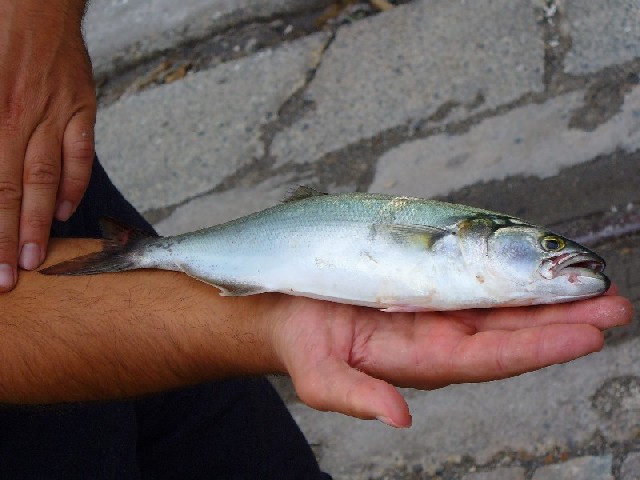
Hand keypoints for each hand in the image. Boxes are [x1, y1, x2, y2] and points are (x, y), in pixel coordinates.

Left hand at [0, 1, 94, 290]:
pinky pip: (80, 155)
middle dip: (12, 239)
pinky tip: (68, 210)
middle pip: (15, 191)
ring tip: (39, 258)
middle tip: (12, 277)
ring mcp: (54, 116)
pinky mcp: (80, 109)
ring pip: (48, 179)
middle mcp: (18, 120)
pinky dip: (75, 185)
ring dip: (43, 222)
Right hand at [272, 293, 631, 427]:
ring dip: (548, 295)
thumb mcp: (320, 377)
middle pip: (508, 330)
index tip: (585, 335)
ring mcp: (436, 305)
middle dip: (561, 319)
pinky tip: (540, 266)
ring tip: (596, 285)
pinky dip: (510, 272)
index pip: (487, 358)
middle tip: (614, 304)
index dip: (536, 348)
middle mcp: (437, 334)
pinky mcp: (427, 280)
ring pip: (500, 303)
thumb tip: (399, 419)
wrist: (285, 309)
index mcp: (419, 359)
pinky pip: (476, 276)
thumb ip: (356, 399)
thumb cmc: (301, 341)